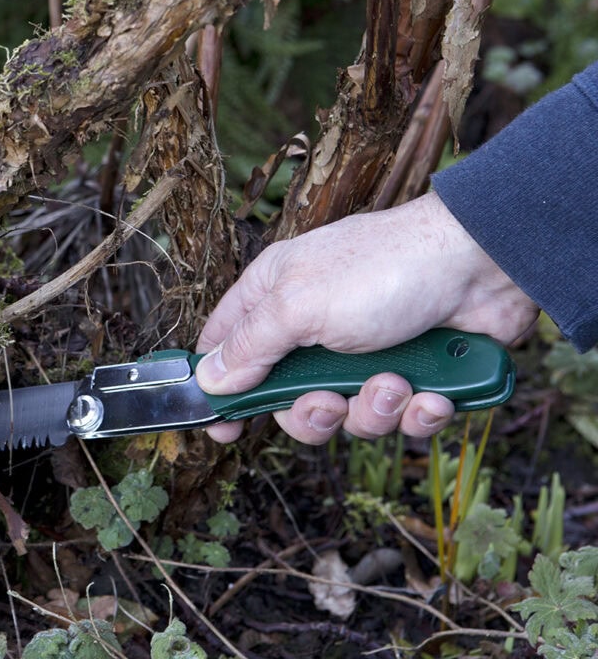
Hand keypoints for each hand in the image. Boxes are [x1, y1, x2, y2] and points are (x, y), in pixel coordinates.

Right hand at [195, 193, 537, 443]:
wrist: (484, 265)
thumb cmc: (385, 267)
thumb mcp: (298, 304)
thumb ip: (248, 345)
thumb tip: (209, 378)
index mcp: (275, 298)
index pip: (226, 347)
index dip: (221, 389)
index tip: (223, 428)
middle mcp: (315, 328)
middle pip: (288, 400)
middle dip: (312, 414)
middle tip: (329, 402)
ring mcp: (364, 353)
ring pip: (347, 416)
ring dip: (374, 410)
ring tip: (397, 382)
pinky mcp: (413, 375)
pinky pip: (400, 419)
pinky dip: (417, 412)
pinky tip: (432, 391)